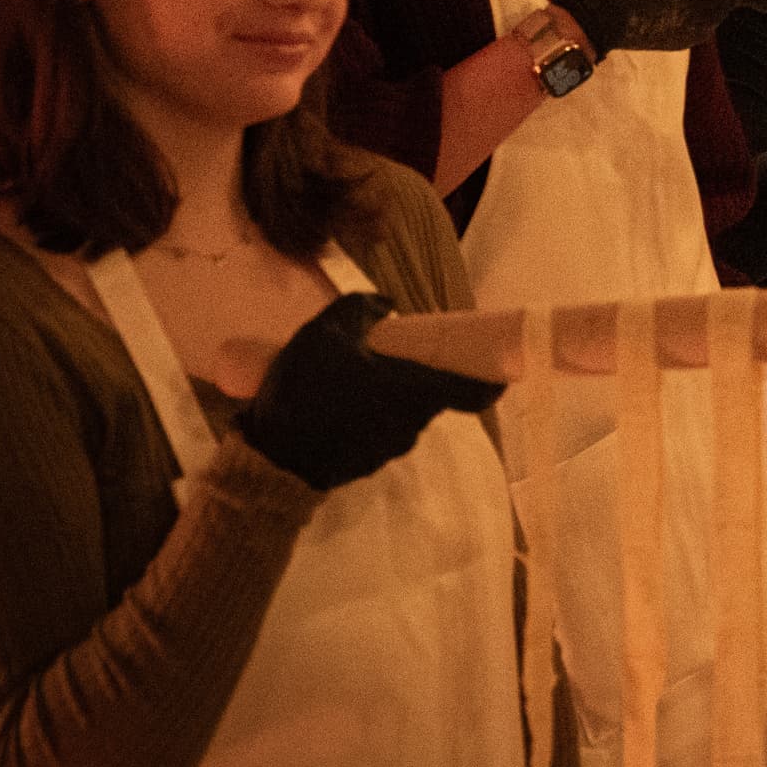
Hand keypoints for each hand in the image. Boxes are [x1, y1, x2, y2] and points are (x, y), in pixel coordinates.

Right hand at [237, 294, 504, 492]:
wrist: (271, 456)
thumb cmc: (306, 389)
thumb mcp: (327, 332)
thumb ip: (361, 310)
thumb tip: (387, 303)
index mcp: (414, 390)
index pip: (474, 391)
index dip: (489, 381)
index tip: (495, 369)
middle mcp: (412, 424)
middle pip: (431, 397)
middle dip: (418, 378)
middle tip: (391, 358)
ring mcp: (389, 448)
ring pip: (402, 415)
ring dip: (388, 398)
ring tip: (351, 379)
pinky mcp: (364, 464)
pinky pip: (376, 433)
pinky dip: (366, 419)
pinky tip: (334, 406)